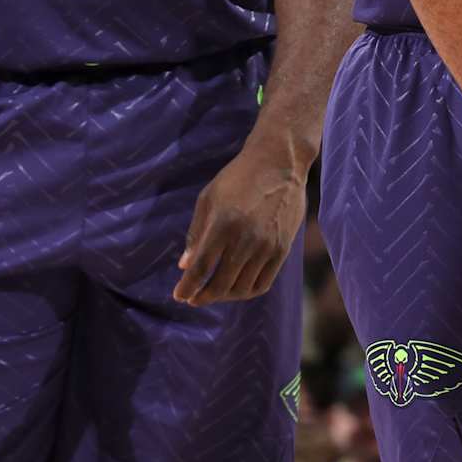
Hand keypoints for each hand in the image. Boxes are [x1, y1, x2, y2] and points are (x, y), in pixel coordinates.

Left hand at [174, 139, 306, 304]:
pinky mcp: (282, 249)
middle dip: (203, 297)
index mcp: (223, 224)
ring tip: (214, 293)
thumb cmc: (238, 177)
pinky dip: (247, 292)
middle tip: (193, 299)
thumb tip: (184, 266)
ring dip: (224, 297)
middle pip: (220, 285)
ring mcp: (266, 246)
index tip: (179, 295)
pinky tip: (237, 288)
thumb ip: (196, 233)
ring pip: (241, 289)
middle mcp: (246, 239)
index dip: (187, 287)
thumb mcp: (208, 198)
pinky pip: (263, 283)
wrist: (280, 162)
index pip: (200, 268)